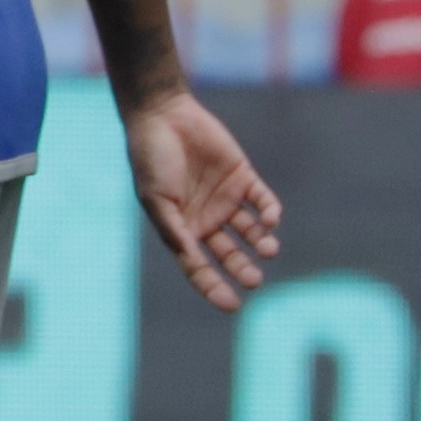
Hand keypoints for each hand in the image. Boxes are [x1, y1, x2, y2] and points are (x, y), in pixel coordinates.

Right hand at [126, 87, 280, 310]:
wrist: (163, 115)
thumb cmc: (151, 157)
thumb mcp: (156, 198)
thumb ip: (174, 229)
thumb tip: (191, 259)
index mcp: (182, 227)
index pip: (199, 266)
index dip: (213, 287)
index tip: (232, 305)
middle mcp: (206, 218)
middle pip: (231, 254)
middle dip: (243, 269)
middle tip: (254, 279)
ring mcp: (226, 198)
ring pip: (251, 232)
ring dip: (262, 243)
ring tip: (267, 248)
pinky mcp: (243, 178)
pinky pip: (263, 202)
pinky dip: (270, 213)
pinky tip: (269, 220)